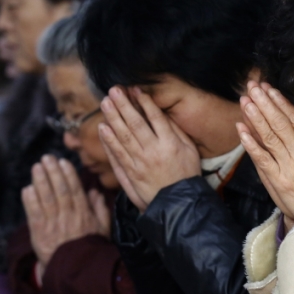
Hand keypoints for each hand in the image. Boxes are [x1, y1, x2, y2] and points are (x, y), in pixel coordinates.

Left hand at [21, 156, 111, 273]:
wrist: (75, 269)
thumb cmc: (90, 246)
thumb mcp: (103, 228)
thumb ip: (100, 209)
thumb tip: (96, 192)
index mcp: (83, 214)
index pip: (75, 190)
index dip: (68, 175)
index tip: (63, 162)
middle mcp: (68, 216)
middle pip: (59, 190)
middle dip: (53, 172)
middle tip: (47, 158)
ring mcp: (53, 224)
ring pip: (46, 199)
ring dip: (40, 181)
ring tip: (36, 167)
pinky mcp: (40, 232)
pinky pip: (34, 213)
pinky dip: (30, 200)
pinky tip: (27, 188)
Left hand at [98, 86, 200, 212]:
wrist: (178, 203)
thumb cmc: (186, 174)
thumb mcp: (190, 150)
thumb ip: (176, 131)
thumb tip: (161, 114)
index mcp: (171, 144)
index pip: (155, 118)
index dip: (144, 102)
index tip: (135, 89)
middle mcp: (153, 152)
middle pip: (135, 124)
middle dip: (123, 105)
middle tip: (114, 90)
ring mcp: (139, 163)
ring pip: (122, 137)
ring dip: (112, 118)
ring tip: (105, 102)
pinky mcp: (130, 174)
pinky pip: (116, 155)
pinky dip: (108, 141)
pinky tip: (102, 128)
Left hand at [236, 81, 293, 230]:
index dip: (280, 102)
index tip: (270, 89)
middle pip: (279, 123)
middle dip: (264, 103)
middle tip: (253, 87)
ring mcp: (287, 167)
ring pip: (268, 136)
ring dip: (255, 116)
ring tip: (245, 100)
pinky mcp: (276, 180)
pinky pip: (260, 158)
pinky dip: (249, 142)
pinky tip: (241, 128)